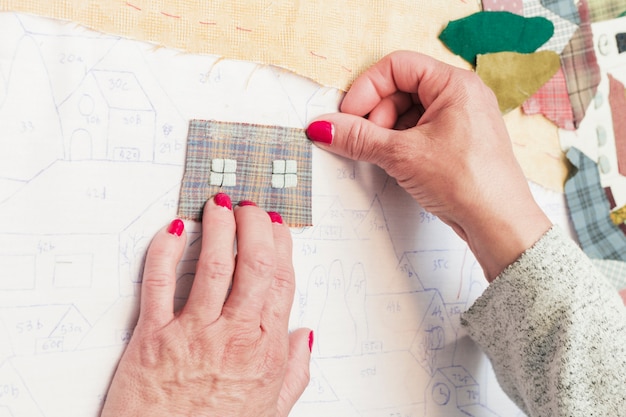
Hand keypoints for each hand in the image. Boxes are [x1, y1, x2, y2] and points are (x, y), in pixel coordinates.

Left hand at [101, 194, 311, 416]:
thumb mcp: (271, 410)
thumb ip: (294, 372)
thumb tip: (305, 336)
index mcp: (265, 349)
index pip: (281, 281)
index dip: (281, 246)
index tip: (278, 227)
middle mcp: (233, 334)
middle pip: (254, 264)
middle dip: (254, 225)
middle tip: (251, 207)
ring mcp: (192, 333)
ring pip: (213, 265)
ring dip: (219, 227)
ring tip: (219, 205)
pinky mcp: (152, 336)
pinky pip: (159, 283)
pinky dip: (166, 252)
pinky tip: (174, 231)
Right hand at [307, 51, 551, 280]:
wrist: (499, 224)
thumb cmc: (467, 182)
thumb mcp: (402, 155)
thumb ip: (358, 138)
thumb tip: (324, 127)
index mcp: (454, 84)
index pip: (397, 66)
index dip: (367, 89)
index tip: (348, 116)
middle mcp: (460, 96)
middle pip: (400, 89)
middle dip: (376, 114)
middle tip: (365, 141)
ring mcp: (459, 120)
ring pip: (407, 112)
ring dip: (386, 132)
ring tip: (382, 156)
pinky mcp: (456, 142)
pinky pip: (418, 131)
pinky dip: (399, 143)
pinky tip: (395, 163)